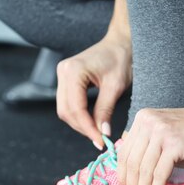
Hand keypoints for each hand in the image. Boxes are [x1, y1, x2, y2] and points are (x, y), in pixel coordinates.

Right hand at [56, 34, 131, 148]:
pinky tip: (92, 123)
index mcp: (73, 71)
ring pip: (65, 109)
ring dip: (80, 123)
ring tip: (97, 133)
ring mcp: (62, 75)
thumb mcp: (115, 86)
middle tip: (99, 140)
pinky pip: (68, 103)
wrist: (119, 43)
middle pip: (66, 110)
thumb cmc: (121, 59)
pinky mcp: (66, 79)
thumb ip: (106, 110)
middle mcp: (63, 71)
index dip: (87, 127)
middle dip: (82, 128)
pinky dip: (79, 115)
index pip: (76, 107)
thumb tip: (102, 133)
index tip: (100, 141)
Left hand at [117, 104, 183, 184]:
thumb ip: (149, 146)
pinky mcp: (175, 145)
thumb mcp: (164, 131)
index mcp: (143, 119)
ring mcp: (162, 133)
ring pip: (144, 170)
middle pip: (132, 163)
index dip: (123, 176)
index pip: (125, 152)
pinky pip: (160, 174)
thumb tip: (133, 178)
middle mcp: (149, 123)